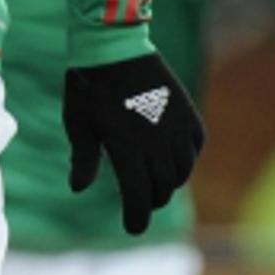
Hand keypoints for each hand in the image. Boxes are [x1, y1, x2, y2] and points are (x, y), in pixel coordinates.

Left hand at [63, 53, 205, 234]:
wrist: (113, 45)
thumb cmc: (88, 87)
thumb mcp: (78, 124)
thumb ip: (83, 158)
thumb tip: (78, 189)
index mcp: (126, 148)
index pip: (137, 195)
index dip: (136, 216)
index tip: (133, 228)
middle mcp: (155, 141)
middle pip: (161, 187)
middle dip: (151, 202)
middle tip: (140, 206)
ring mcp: (175, 125)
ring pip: (181, 170)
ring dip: (170, 183)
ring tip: (156, 187)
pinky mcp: (187, 110)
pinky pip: (196, 145)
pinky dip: (187, 159)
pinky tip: (175, 161)